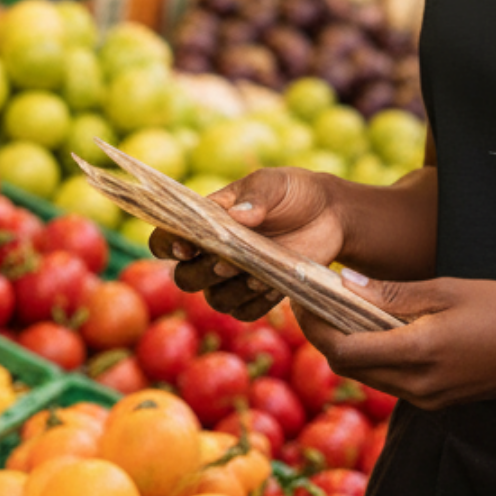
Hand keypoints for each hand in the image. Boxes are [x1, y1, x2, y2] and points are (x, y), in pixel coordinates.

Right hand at [148, 167, 343, 322]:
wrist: (329, 213)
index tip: (184, 246)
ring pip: (215, 300)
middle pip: (185, 278)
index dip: (166, 245)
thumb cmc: (293, 192)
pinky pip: (245, 312)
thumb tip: (236, 217)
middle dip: (203, 273)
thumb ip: (256, 196)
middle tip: (228, 261)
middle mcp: (212, 253)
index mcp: (206, 222)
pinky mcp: (257, 295)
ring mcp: (234, 277)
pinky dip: (256, 303)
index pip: (166, 238)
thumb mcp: (275, 183)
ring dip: (233, 290)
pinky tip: (274, 285)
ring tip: (259, 275)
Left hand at [297, 276, 495, 411]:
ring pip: (369, 376)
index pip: (344, 351)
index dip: (315, 327)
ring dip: (348, 347)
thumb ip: (394, 294)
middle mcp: (418, 384)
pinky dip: (374, 356)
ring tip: (338, 310)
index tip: (300, 299)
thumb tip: (346, 285)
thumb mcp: (447, 289)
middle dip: (324, 335)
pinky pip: (392, 380)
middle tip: (311, 301)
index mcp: (419, 352)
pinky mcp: (437, 400)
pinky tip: (375, 329)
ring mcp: (428, 398)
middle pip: (349, 367)